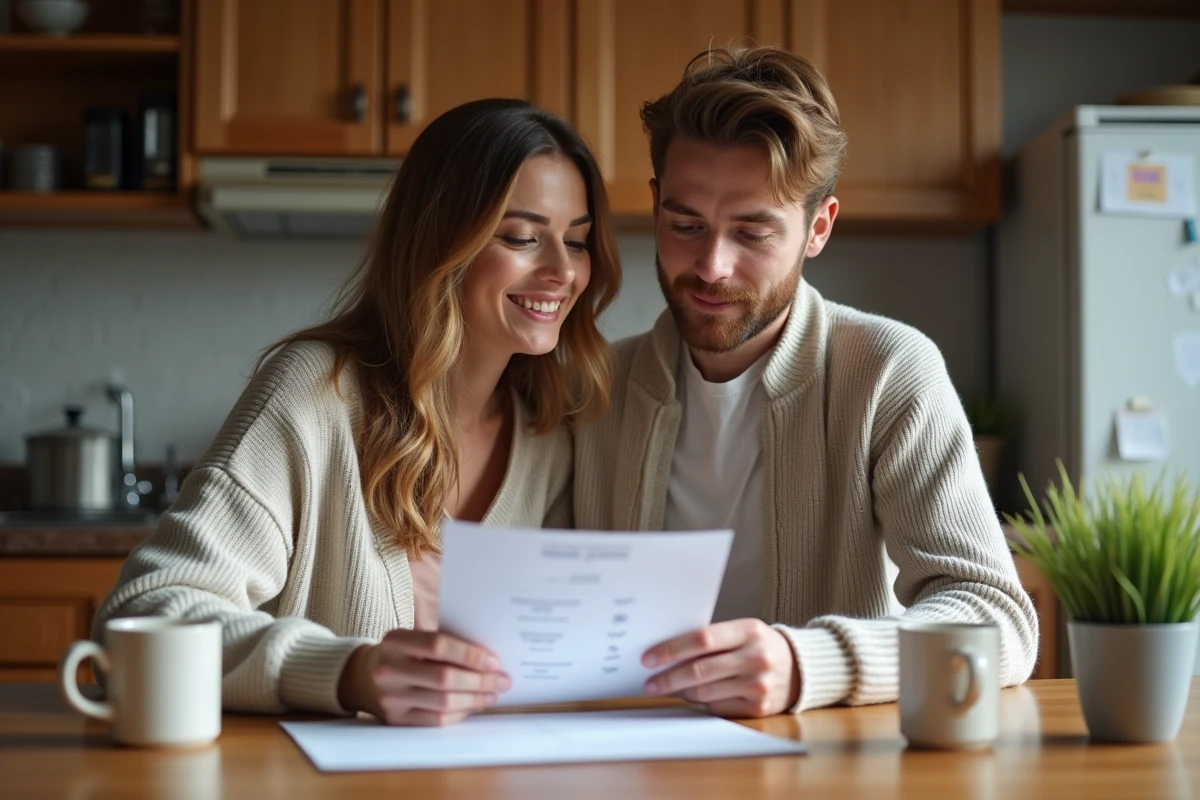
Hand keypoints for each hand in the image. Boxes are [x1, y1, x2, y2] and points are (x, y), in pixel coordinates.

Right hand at [337, 629, 510, 725]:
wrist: (363, 677)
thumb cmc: (401, 653)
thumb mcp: (412, 638)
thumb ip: (443, 642)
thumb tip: (488, 656)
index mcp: (395, 641)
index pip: (437, 645)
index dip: (469, 654)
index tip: (493, 660)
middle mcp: (388, 670)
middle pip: (444, 678)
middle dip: (480, 680)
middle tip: (503, 680)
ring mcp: (390, 698)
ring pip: (443, 702)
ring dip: (475, 699)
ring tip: (494, 693)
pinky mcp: (396, 720)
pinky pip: (437, 719)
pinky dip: (461, 713)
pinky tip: (474, 706)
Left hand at [641, 619, 799, 717]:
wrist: (801, 669)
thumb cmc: (759, 646)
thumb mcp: (742, 632)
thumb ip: (711, 639)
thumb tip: (667, 653)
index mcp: (749, 630)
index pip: (702, 639)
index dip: (671, 649)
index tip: (648, 658)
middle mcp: (756, 658)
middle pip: (700, 670)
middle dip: (668, 677)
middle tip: (649, 682)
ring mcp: (759, 685)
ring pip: (705, 693)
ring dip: (681, 692)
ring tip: (667, 687)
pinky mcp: (759, 708)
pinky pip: (718, 708)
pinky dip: (702, 703)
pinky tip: (693, 696)